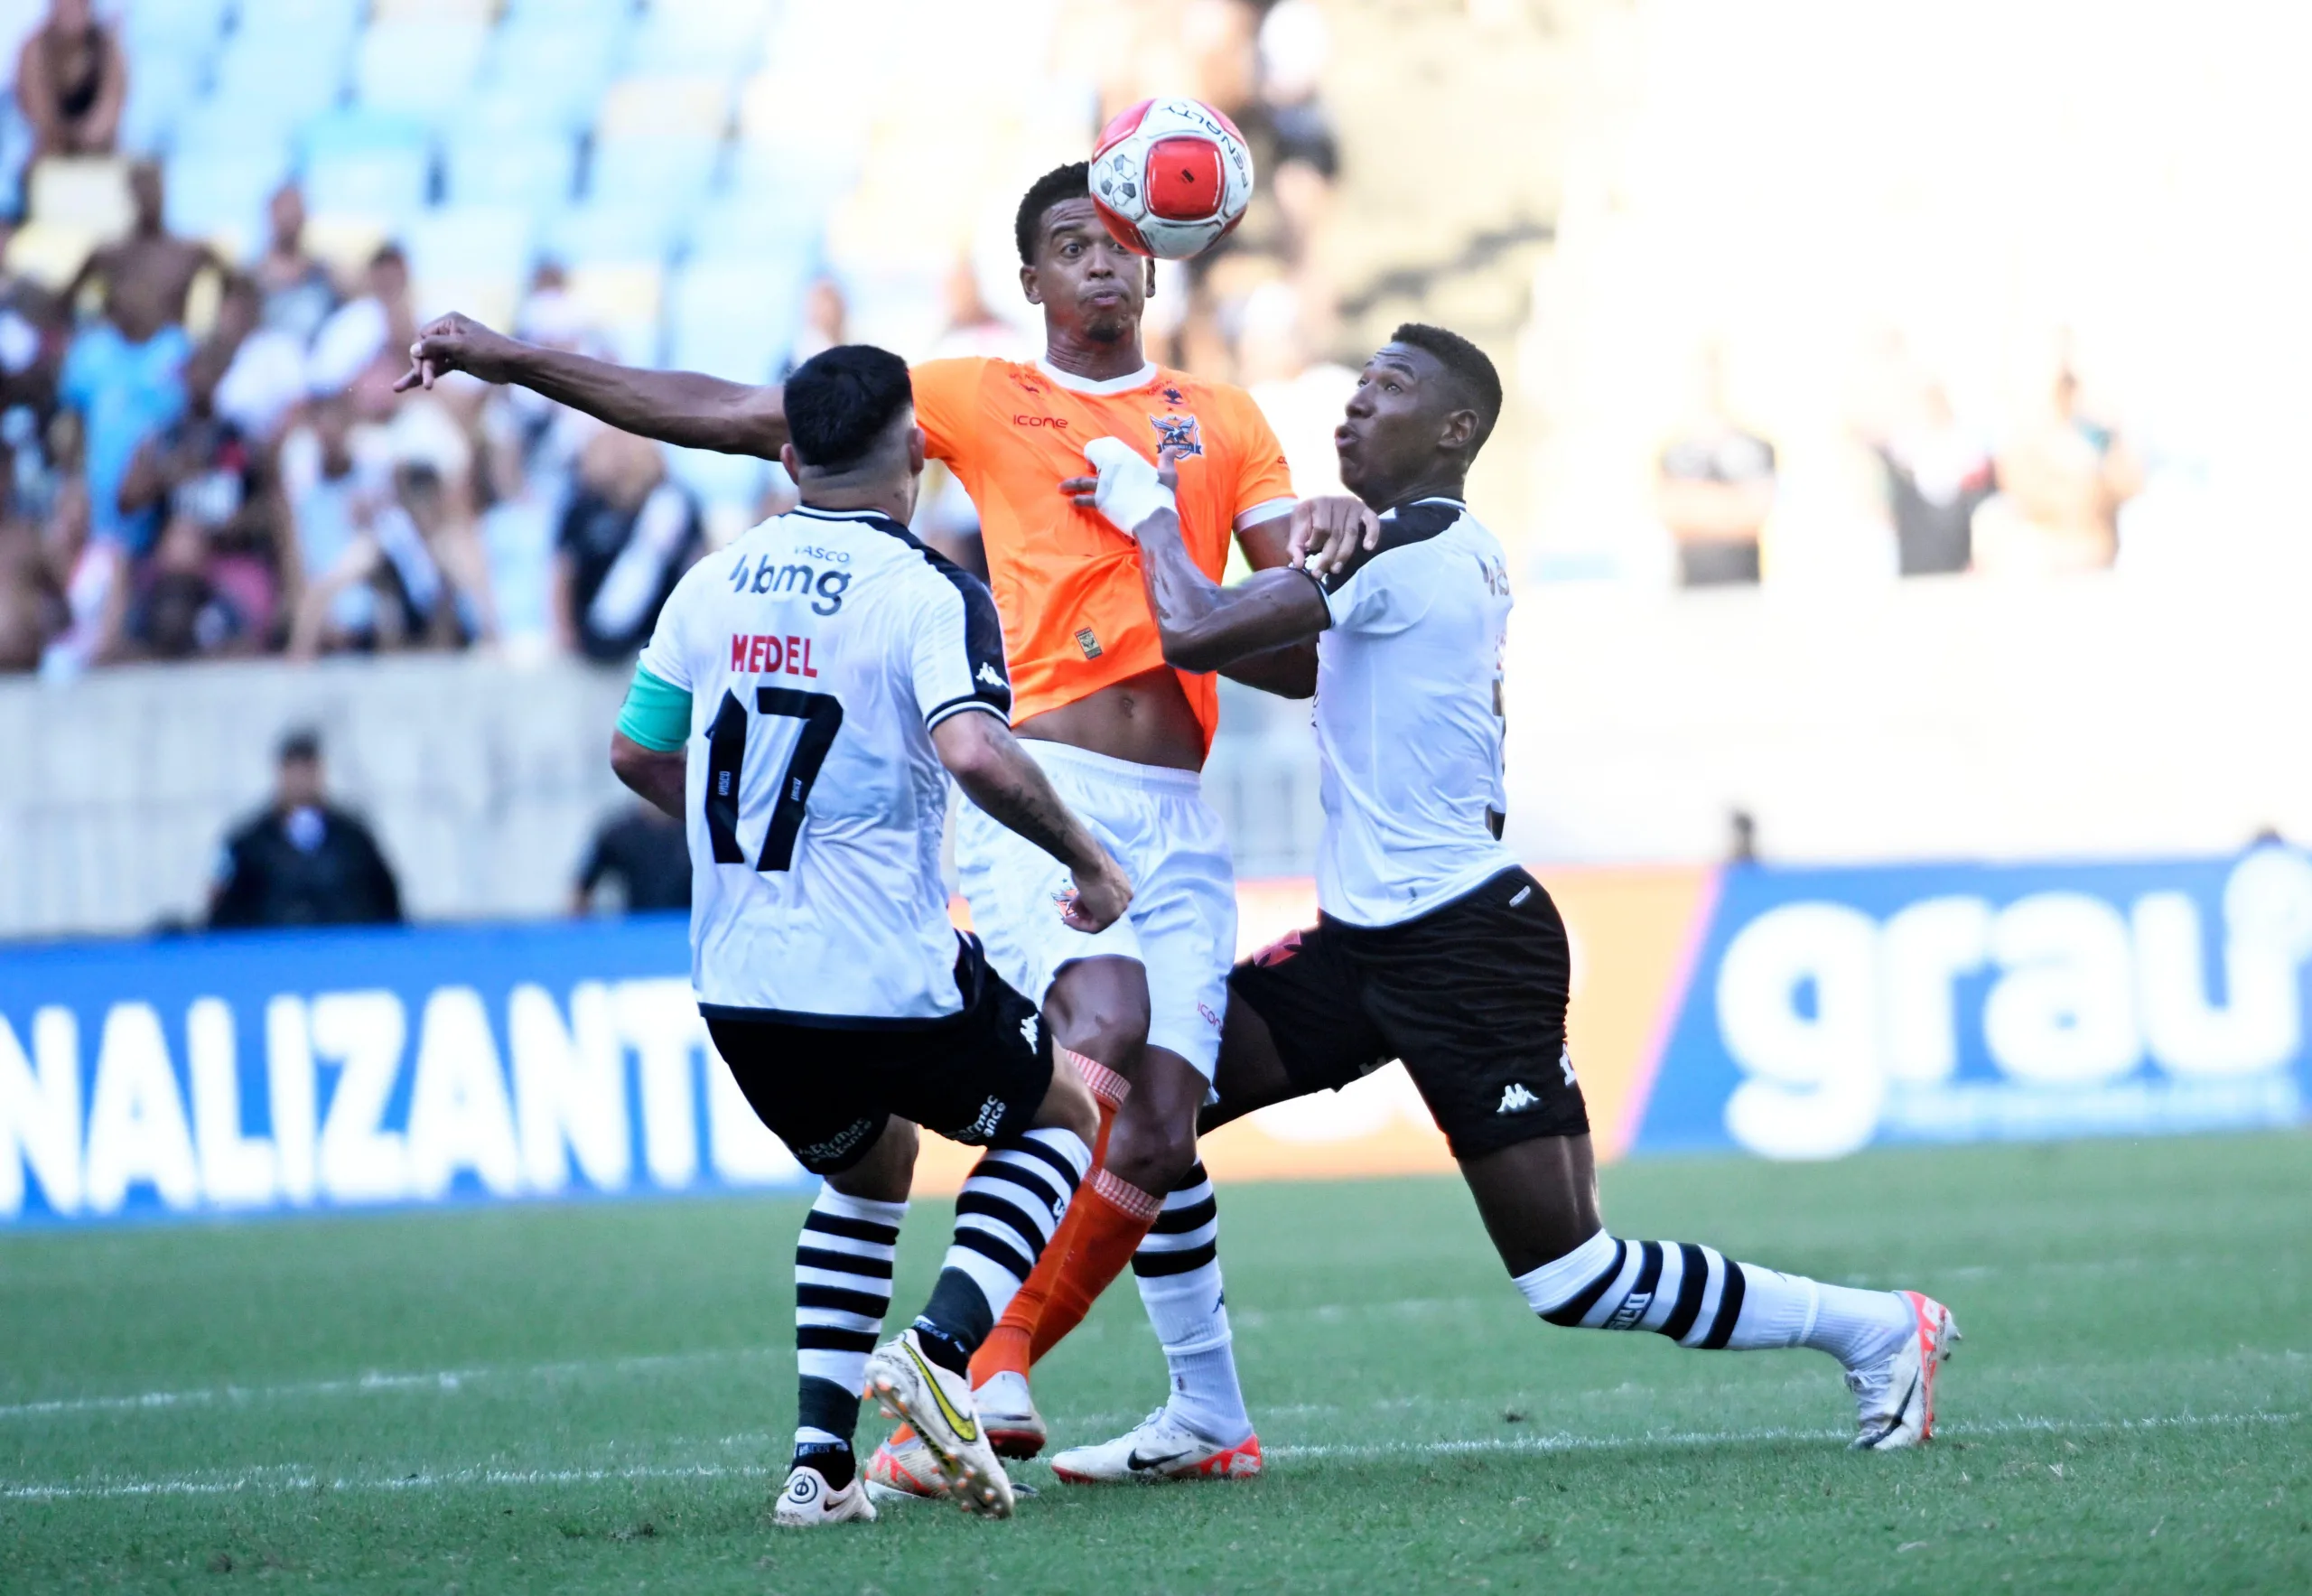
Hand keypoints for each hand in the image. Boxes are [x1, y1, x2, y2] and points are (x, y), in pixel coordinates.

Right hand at [394, 313, 521, 392]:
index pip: (423, 337)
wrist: (514, 364)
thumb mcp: (461, 346)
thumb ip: (436, 346)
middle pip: (425, 350)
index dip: (420, 354)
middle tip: (424, 383)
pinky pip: (439, 368)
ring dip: (418, 375)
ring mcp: (453, 347)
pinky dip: (430, 376)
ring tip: (397, 388)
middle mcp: (449, 332)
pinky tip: (416, 385)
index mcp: (449, 322)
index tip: (422, 370)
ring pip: (430, 361)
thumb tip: (413, 348)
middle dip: (422, 367)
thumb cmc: (490, 350)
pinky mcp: (458, 361)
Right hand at [1057, 847, 1132, 932]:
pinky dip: (1079, 925)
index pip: (1108, 901)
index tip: (1077, 900)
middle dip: (1085, 909)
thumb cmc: (1091, 864)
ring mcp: (1119, 910)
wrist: (1091, 863)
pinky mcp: (1109, 918)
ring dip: (1081, 916)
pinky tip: (1068, 920)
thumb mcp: (1095, 876)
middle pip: (1104, 911)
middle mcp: (1126, 900)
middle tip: (1073, 905)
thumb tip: (1088, 894)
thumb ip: (1097, 887)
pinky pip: (1094, 928)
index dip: (1090, 902)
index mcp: (1125, 888)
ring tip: (1071, 907)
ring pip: (1099, 920)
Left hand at [1064, 440, 1183, 530]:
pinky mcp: (1100, 502)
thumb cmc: (1161, 495)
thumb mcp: (1168, 474)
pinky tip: (1071, 502)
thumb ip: (1167, 460)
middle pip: (1092, 464)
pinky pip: (1084, 499)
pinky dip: (1077, 500)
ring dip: (1071, 484)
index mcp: (1126, 459)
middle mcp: (1111, 469)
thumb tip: (1172, 448)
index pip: (1106, 448)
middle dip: (1088, 466)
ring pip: (1083, 482)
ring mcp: (1103, 485)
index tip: (1103, 460)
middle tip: (1086, 469)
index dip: (1101, 453)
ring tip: (1061, 488)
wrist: (1153, 518)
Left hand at [1288, 494, 1379, 578]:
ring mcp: (1353, 505)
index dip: (1314, 543)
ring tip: (1335, 570)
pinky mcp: (1364, 508)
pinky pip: (1372, 521)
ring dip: (1344, 554)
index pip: (1321, 528)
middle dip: (1327, 556)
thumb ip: (1295, 543)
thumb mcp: (1298, 521)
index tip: (1308, 550)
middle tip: (1319, 574)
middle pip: (1336, 534)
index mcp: (1320, 502)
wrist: (1322, 484)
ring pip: (1351, 533)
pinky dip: (1373, 534)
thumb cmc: (1310, 509)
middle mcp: (1339, 502)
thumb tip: (1298, 565)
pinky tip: (1368, 548)